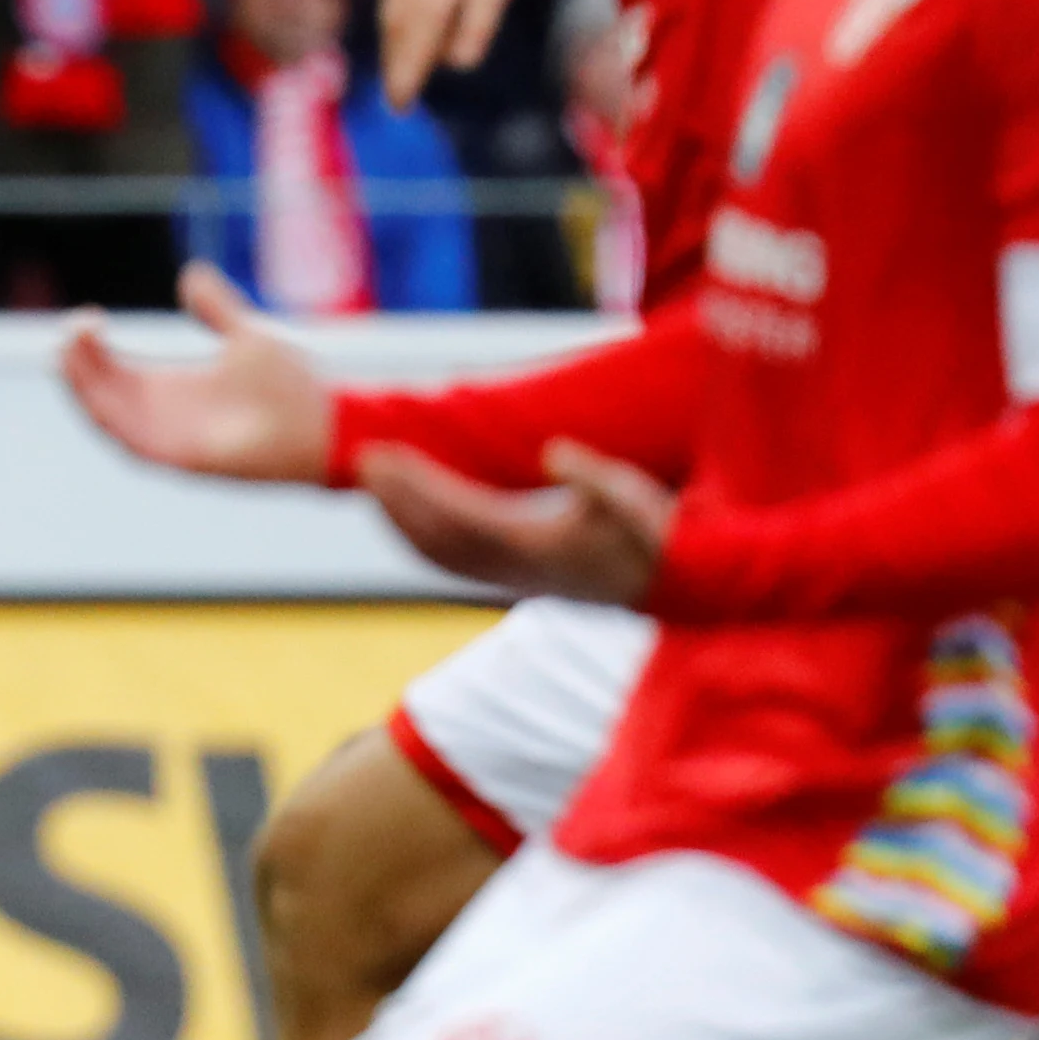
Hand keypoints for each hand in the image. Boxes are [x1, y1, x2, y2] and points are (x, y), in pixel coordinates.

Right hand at [54, 263, 333, 483]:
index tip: (85, 317)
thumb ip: (216, 308)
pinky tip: (95, 388)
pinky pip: (130, 441)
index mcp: (174, 387)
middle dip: (77, 362)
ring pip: (107, 415)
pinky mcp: (180, 458)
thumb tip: (190, 275)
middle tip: (72, 327)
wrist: (326, 424)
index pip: (113, 370)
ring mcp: (170, 438)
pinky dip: (108, 415)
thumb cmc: (293, 388)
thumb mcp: (246, 334)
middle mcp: (164, 414)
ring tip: (71, 350)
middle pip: (101, 391)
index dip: (91, 348)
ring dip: (84, 386)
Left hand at [356, 440, 672, 603]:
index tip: (382, 455)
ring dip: (401, 518)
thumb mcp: (638, 499)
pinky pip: (454, 562)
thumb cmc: (660, 535)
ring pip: (439, 554)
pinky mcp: (518, 577)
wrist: (677, 588)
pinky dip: (421, 538)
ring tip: (373, 479)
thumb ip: (596, 477)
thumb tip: (552, 452)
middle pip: (436, 538)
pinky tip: (407, 512)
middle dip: (395, 498)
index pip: (457, 514)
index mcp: (535, 546)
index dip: (416, 486)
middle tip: (361, 459)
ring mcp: (514, 577)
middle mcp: (514, 568)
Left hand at [376, 0, 596, 104]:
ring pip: (429, 16)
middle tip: (396, 104)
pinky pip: (478, 4)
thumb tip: (422, 57)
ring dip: (416, 60)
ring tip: (408, 95)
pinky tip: (463, 63)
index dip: (390, 55)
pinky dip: (469, 35)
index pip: (392, 14)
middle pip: (403, 19)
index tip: (392, 88)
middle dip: (398, 66)